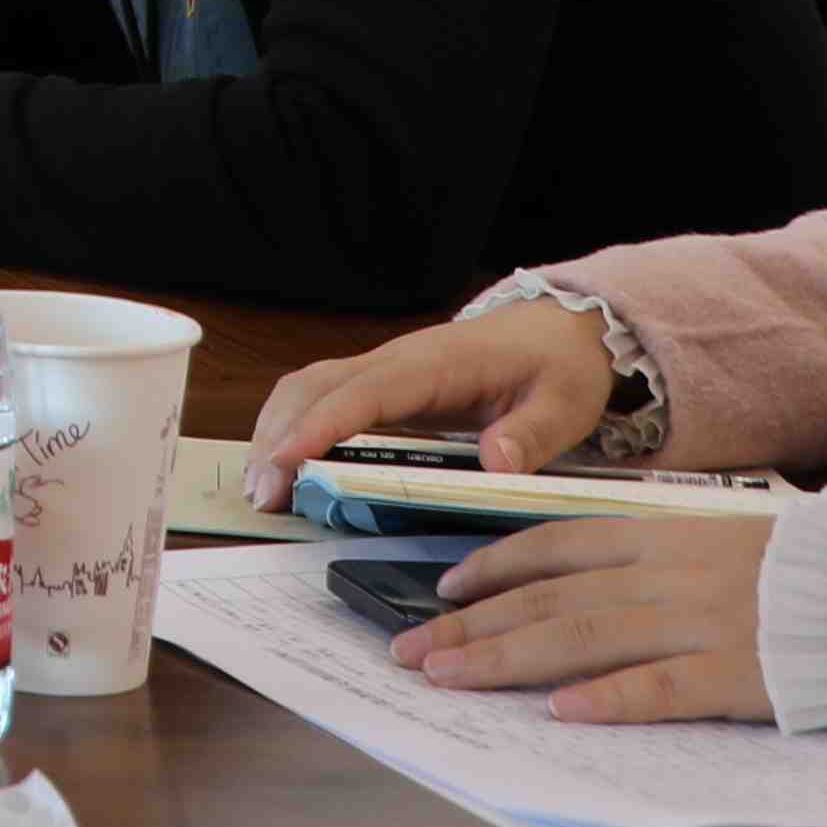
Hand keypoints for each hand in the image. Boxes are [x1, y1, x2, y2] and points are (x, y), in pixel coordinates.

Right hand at [239, 303, 621, 504]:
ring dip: (274, 432)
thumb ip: (532, 434)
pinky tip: (284, 466)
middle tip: (264, 495)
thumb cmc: (557, 365)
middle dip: (278, 436)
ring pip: (306, 390)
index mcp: (434, 364)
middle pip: (314, 387)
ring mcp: (382, 372)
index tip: (285, 462)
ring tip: (263, 489)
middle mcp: (395, 362)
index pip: (365, 392)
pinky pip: (321, 399)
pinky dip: (291, 428)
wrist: (556, 330)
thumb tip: (495, 462)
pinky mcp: (380, 388)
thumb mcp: (564, 403)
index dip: (320, 426)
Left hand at [388, 509, 781, 723]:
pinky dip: (610, 699)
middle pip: (550, 598)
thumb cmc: (811, 574)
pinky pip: (663, 687)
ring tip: (450, 676)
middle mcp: (672, 575)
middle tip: (410, 651)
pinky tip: (562, 713)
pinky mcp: (742, 674)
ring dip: (508, 658)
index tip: (442, 591)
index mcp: (666, 536)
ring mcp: (705, 623)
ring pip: (584, 638)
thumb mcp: (725, 542)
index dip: (493, 569)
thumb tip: (585, 585)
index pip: (557, 547)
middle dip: (472, 624)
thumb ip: (658, 560)